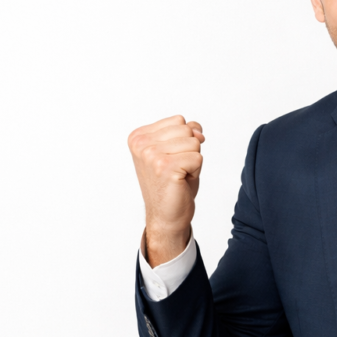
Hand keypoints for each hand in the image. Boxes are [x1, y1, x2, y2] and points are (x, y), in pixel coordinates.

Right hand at [128, 115, 204, 266]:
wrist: (165, 216)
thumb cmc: (171, 183)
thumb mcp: (176, 150)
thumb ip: (185, 132)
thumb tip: (197, 131)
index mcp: (138, 136)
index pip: (179, 121)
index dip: (183, 141)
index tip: (169, 160)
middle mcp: (141, 144)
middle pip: (187, 129)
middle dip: (189, 150)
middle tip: (175, 169)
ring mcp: (151, 155)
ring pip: (194, 142)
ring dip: (192, 161)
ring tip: (178, 175)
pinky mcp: (165, 167)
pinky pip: (198, 157)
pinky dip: (195, 171)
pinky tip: (181, 181)